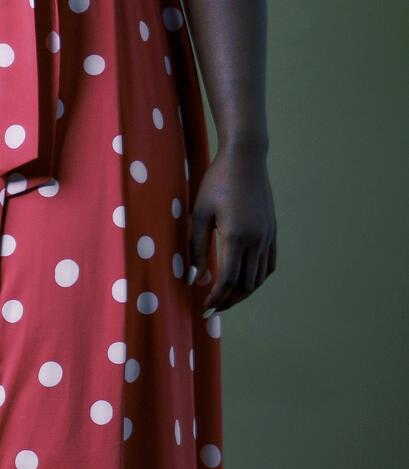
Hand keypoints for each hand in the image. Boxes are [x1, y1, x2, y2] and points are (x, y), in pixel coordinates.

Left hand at [188, 144, 276, 315]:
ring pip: (259, 278)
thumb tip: (196, 280)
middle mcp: (256, 240)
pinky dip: (258, 279)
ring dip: (243, 293)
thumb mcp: (199, 214)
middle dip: (229, 301)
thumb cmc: (217, 182)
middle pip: (246, 285)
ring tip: (226, 298)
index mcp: (236, 236)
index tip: (204, 309)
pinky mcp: (272, 231)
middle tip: (212, 309)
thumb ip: (196, 249)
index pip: (227, 280)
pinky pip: (269, 264)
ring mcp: (268, 236)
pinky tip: (245, 282)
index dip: (215, 299)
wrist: (246, 159)